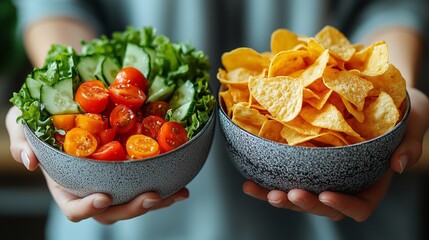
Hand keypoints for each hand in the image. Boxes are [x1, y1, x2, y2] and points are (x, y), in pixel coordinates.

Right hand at [5, 106, 189, 223]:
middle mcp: (91, 190)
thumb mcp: (21, 124)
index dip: (87, 208)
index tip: (103, 197)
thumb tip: (29, 161)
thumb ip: (21, 141)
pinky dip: (166, 186)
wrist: (67, 107)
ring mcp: (112, 183)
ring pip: (134, 202)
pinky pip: (147, 184)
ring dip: (157, 202)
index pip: (74, 208)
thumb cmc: (41, 119)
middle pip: (112, 211)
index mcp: (66, 186)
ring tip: (177, 194)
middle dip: (133, 208)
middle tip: (152, 196)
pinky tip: (182, 183)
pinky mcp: (129, 173)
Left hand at [243, 88, 428, 221]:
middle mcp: (346, 182)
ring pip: (300, 195)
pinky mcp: (306, 161)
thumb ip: (411, 143)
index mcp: (372, 181)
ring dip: (278, 197)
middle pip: (323, 206)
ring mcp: (324, 173)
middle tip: (285, 194)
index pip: (360, 206)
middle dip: (304, 203)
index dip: (343, 206)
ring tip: (259, 190)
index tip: (327, 195)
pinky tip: (248, 179)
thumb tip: (399, 166)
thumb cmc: (401, 105)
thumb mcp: (417, 118)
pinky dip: (266, 181)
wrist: (375, 87)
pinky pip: (285, 175)